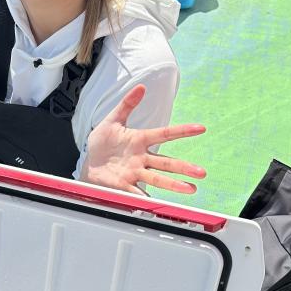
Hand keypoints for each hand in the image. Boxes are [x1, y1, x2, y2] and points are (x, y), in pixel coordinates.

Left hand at [82, 85, 206, 193]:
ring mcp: (134, 172)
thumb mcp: (112, 120)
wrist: (89, 162)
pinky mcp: (124, 185)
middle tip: (201, 173)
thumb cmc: (102, 142)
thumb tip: (141, 87)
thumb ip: (127, 104)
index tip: (200, 129)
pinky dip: (144, 198)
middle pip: (166, 162)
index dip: (183, 131)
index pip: (165, 134)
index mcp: (140, 140)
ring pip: (157, 178)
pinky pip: (136, 192)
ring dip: (173, 185)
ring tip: (190, 189)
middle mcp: (141, 158)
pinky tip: (155, 203)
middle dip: (184, 168)